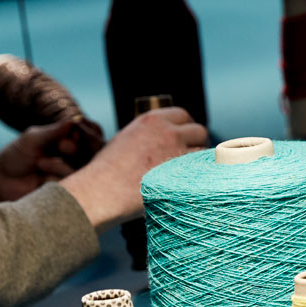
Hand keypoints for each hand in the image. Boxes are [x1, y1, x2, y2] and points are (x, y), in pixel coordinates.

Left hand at [0, 119, 88, 204]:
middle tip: (62, 146)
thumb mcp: (33, 139)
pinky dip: (54, 180)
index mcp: (67, 144)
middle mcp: (72, 161)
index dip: (85, 136)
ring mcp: (68, 178)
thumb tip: (73, 121)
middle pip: (89, 156)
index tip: (74, 133)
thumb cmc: (14, 155)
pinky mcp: (62, 194)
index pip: (89, 139)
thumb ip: (53, 131)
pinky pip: (69, 187)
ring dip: (60, 166)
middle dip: (75, 150)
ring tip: (40, 163)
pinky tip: (40, 180)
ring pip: (80, 173)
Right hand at [59, 107, 208, 230]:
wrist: (102, 191)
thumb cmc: (107, 172)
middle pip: (199, 131)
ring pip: (203, 152)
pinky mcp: (183, 172)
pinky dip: (202, 177)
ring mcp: (177, 151)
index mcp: (151, 120)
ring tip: (190, 174)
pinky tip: (194, 184)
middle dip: (197, 143)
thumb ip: (147, 136)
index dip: (186, 129)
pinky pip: (203, 171)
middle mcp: (167, 131)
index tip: (185, 140)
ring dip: (200, 162)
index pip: (183, 115)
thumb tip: (160, 142)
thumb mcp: (125, 140)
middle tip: (191, 159)